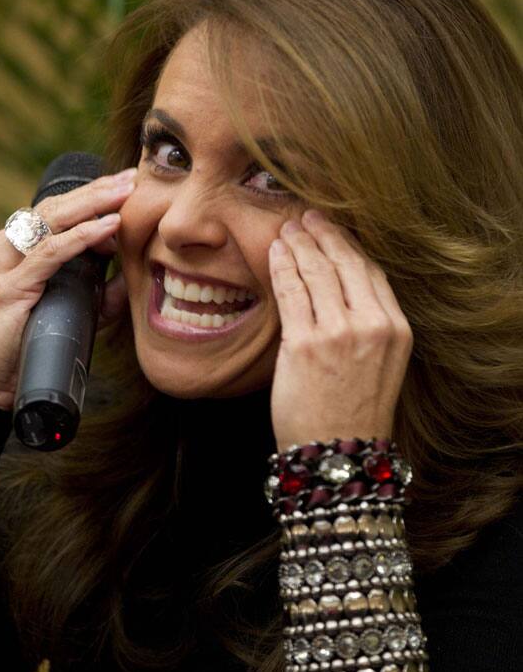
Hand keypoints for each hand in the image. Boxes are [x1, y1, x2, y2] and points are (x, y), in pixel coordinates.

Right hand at [0, 167, 136, 409]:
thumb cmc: (22, 351)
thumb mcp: (63, 311)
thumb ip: (95, 293)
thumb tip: (132, 275)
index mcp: (3, 252)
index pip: (49, 215)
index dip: (87, 199)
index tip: (122, 188)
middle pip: (51, 209)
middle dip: (95, 191)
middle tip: (131, 178)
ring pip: (49, 222)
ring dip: (93, 204)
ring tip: (126, 192)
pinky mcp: (6, 288)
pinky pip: (48, 254)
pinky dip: (82, 238)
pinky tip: (108, 226)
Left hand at [268, 208, 413, 451]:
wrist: (338, 455)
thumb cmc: (355, 411)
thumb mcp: (381, 363)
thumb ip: (368, 323)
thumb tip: (340, 284)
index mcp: (396, 329)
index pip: (371, 272)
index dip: (349, 245)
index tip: (333, 230)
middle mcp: (372, 325)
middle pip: (345, 263)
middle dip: (322, 234)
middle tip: (306, 216)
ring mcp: (338, 333)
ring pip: (316, 272)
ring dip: (298, 244)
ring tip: (286, 228)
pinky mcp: (304, 344)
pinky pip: (291, 291)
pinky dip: (281, 266)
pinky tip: (275, 252)